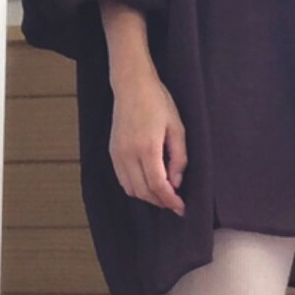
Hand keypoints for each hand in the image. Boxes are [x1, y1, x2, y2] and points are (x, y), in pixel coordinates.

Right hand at [109, 72, 187, 214]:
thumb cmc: (158, 103)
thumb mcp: (177, 128)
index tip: (182, 208)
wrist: (132, 86)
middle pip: (144, 192)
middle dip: (161, 201)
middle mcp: (129, 154)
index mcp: (147, 147)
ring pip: (131, 189)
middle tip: (176, 203)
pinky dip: (136, 188)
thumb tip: (177, 183)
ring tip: (164, 194)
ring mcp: (118, 154)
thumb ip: (179, 158)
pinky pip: (123, 180)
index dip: (171, 200)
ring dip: (148, 197)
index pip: (158, 185)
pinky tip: (149, 184)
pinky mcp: (112, 153)